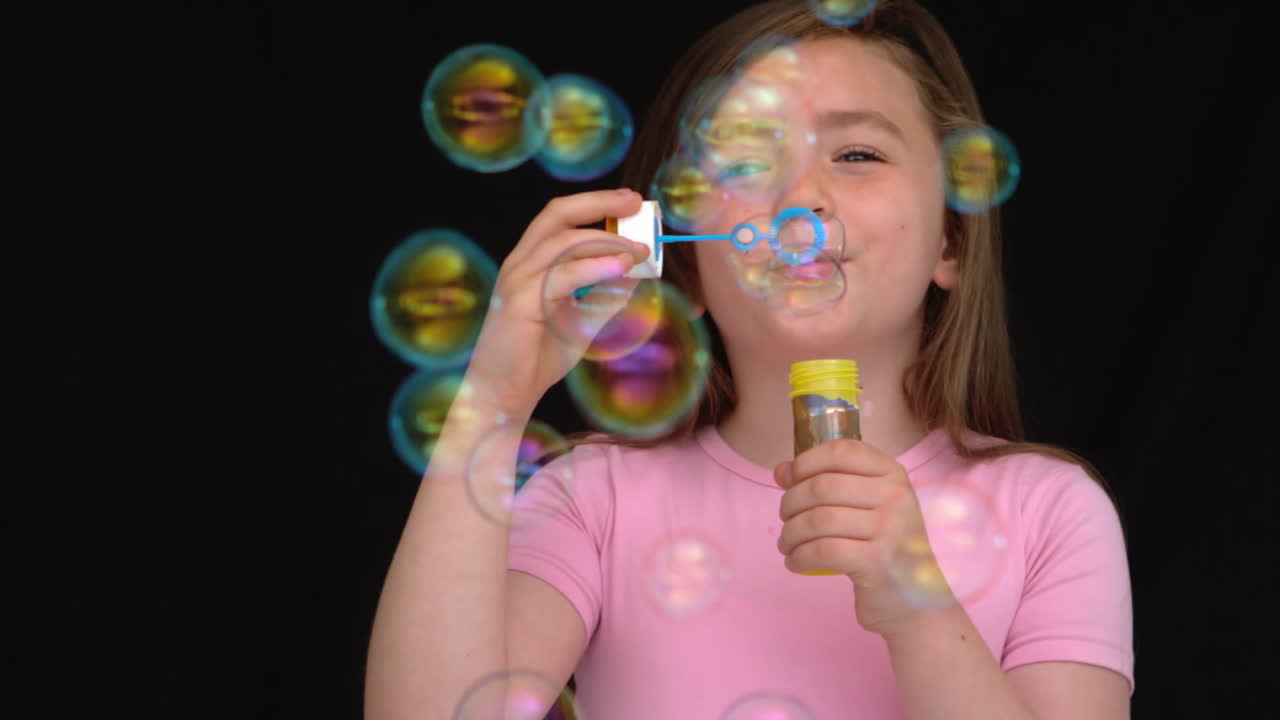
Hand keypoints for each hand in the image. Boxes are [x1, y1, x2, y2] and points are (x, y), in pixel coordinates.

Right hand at [463, 188, 649, 416]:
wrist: (505, 393)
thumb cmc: (538, 356)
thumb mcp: (584, 319)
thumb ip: (607, 295)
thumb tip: (638, 272)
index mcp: (531, 262)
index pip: (560, 217)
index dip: (595, 203)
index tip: (630, 202)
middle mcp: (520, 263)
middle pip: (557, 214)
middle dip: (599, 202)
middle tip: (634, 204)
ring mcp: (516, 280)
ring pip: (563, 241)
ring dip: (606, 241)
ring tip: (638, 252)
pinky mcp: (520, 303)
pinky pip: (562, 275)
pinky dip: (595, 268)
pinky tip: (621, 270)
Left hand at [774, 437, 952, 636]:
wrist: (916, 600)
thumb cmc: (885, 548)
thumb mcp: (866, 507)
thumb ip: (827, 482)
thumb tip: (781, 471)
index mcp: (893, 474)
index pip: (842, 451)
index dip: (806, 462)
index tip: (789, 481)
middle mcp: (896, 497)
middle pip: (822, 486)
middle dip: (790, 503)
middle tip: (785, 520)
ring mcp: (890, 530)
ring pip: (818, 519)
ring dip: (790, 533)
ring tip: (787, 544)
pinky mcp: (877, 563)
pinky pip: (822, 551)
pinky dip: (799, 556)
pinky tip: (795, 562)